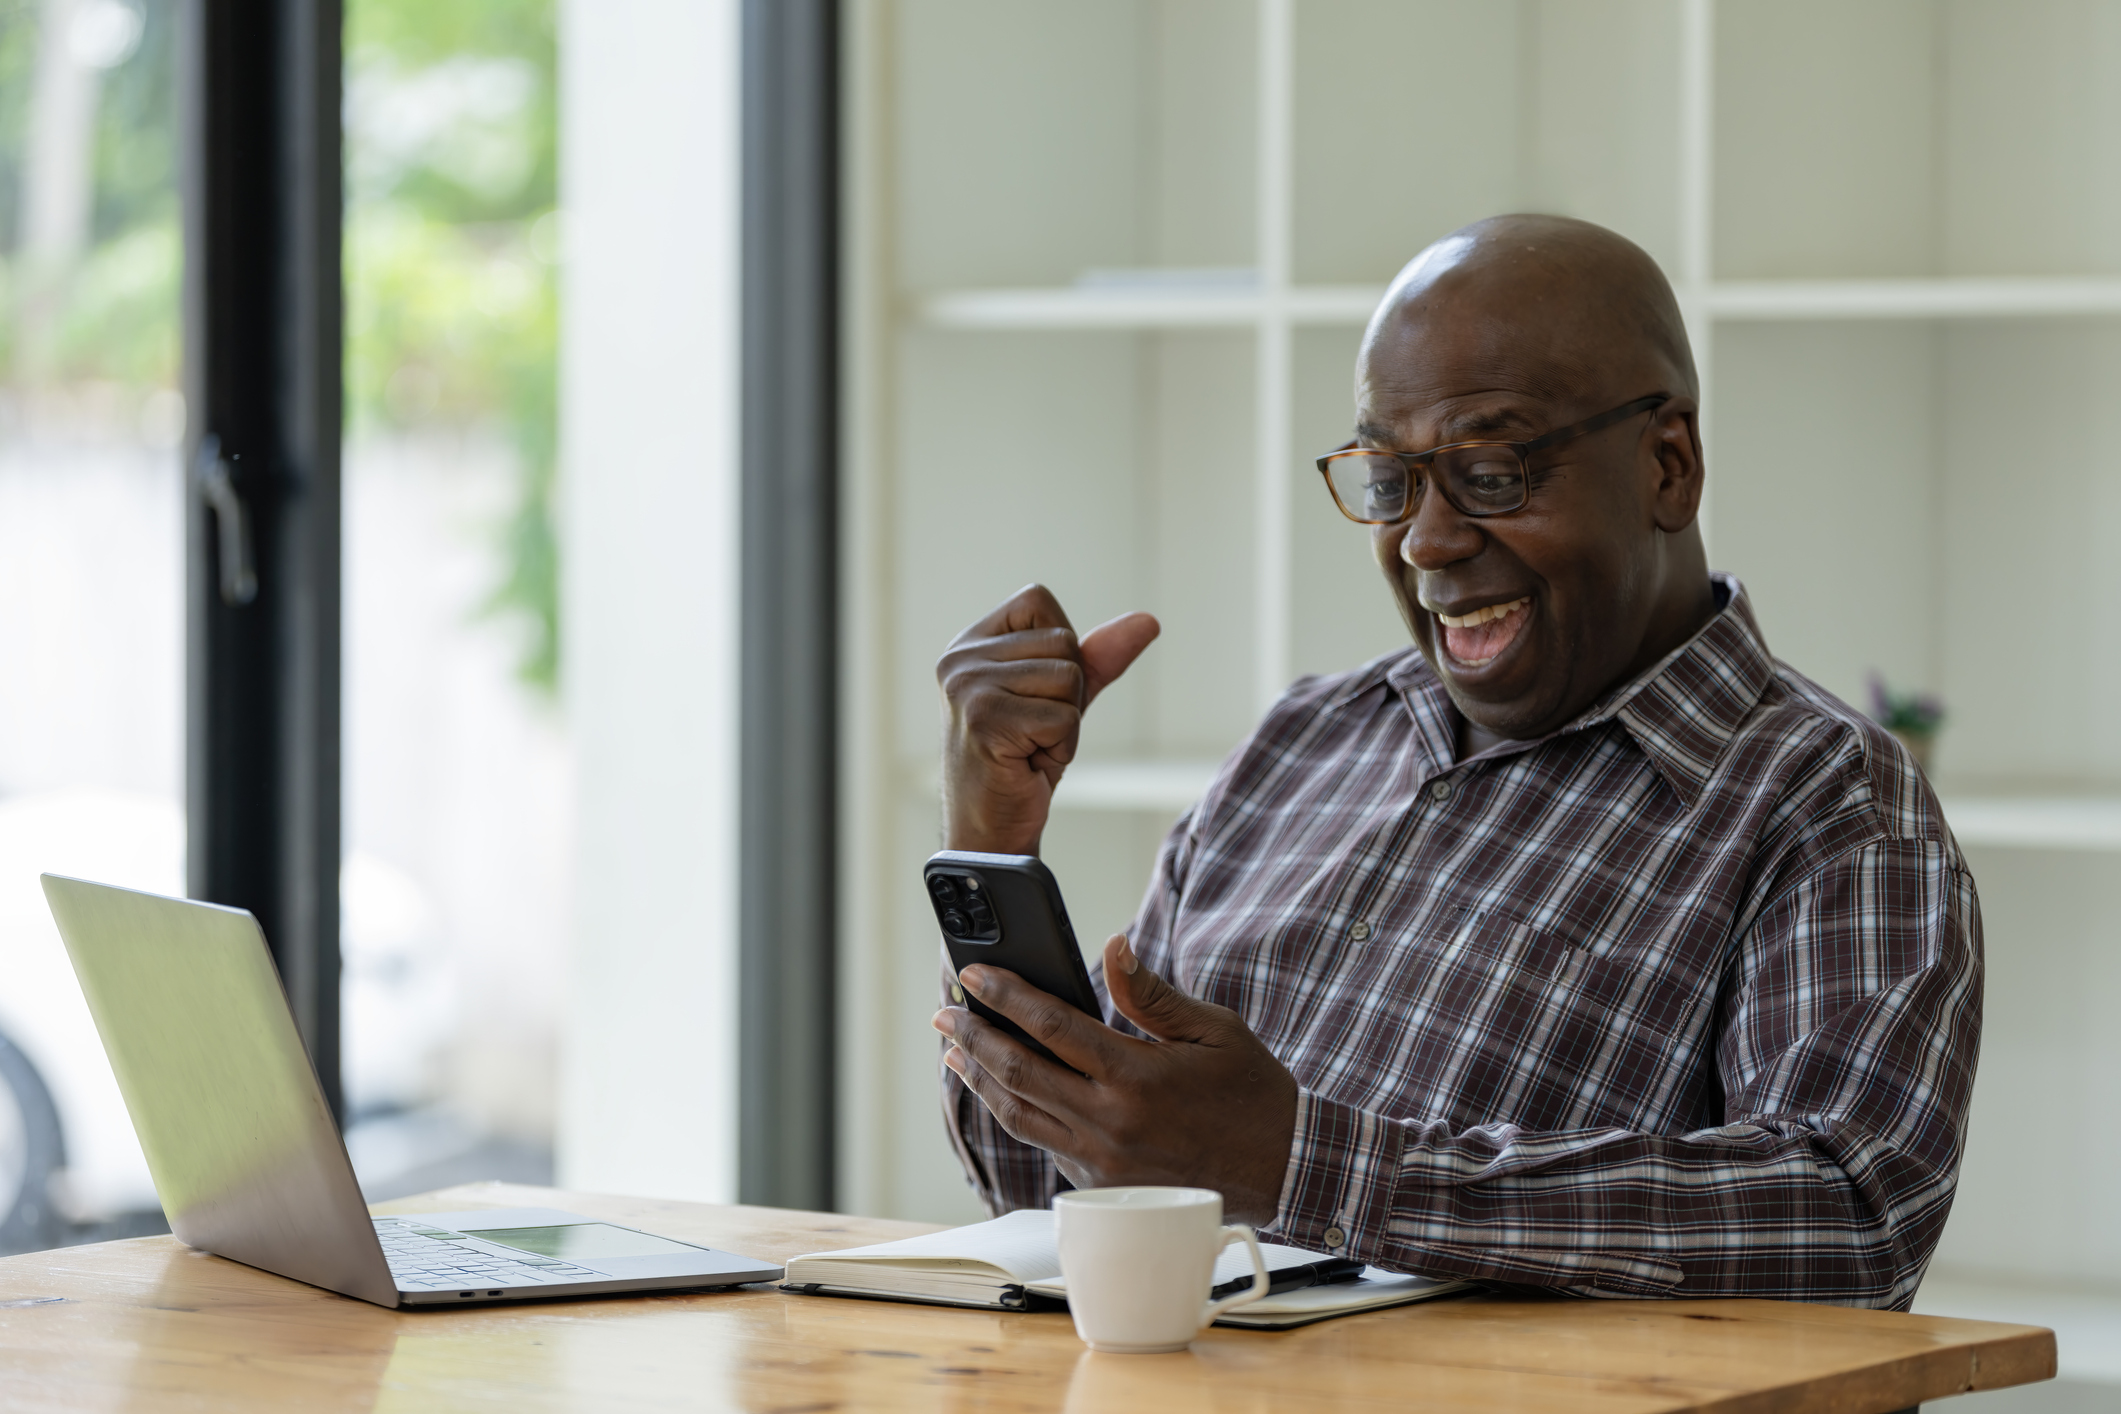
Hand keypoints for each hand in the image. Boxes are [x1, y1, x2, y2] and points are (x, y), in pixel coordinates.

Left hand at [933, 935, 1297, 1224]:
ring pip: (1020, 1116)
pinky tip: (1004, 1092)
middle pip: (1019, 1074)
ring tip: (955, 1054)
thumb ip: (1151, 993)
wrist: (1283, 1170)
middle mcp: (1111, 1122)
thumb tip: (1112, 947)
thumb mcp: (1212, 1030)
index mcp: (1136, 1076)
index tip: (974, 976)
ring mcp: (1103, 1162)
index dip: (1005, 997)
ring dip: (982, 1081)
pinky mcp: (1103, 1187)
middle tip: (943, 1013)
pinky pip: (1046, 1145)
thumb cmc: (1252, 1093)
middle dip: (974, 1038)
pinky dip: (1018, 1114)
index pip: (1051, 1027)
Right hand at [937, 585, 1159, 854]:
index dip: (1060, 647)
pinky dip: (1061, 747)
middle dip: (1068, 693)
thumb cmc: (1021, 765)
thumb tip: (1148, 621)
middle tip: (1033, 732)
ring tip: (1029, 748)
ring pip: (1068, 678)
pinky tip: (1027, 765)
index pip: (1038, 600)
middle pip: (1062, 642)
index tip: (1034, 694)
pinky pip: (1064, 717)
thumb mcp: (1061, 700)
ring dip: (1065, 723)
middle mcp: (961, 659)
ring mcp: (968, 687)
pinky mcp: (985, 719)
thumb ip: (1097, 658)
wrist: (991, 834)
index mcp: (970, 644)